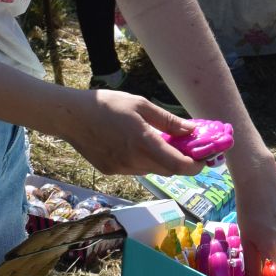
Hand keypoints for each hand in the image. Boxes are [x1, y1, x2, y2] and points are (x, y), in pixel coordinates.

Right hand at [64, 90, 205, 177]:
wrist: (71, 116)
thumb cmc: (108, 104)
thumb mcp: (142, 105)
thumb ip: (168, 121)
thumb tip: (191, 131)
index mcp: (144, 142)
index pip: (177, 165)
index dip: (195, 166)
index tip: (204, 160)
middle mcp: (133, 160)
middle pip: (167, 171)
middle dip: (181, 163)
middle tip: (188, 148)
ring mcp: (121, 168)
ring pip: (152, 170)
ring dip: (162, 161)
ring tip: (163, 143)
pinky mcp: (110, 170)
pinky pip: (136, 169)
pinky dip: (144, 161)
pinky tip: (138, 145)